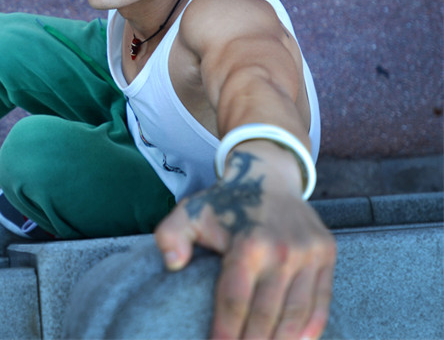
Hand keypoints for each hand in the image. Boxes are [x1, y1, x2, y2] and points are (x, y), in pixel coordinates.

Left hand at [154, 151, 335, 338]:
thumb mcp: (190, 211)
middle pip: (267, 315)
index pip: (235, 301)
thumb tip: (172, 264)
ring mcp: (310, 255)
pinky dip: (311, 329)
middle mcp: (284, 252)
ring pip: (297, 315)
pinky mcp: (327, 256)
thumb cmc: (225, 202)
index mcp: (248, 244)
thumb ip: (170, 235)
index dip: (225, 332)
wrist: (268, 175)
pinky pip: (321, 302)